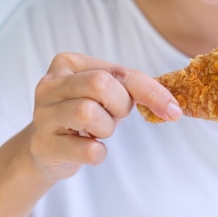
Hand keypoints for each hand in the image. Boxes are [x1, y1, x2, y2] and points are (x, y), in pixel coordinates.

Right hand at [29, 52, 181, 179]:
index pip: (119, 73)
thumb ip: (134, 89)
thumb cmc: (84, 116)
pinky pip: (87, 150)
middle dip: (119, 106)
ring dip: (106, 128)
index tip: (174, 110)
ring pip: (88, 112)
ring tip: (96, 131)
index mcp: (68, 64)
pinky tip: (88, 148)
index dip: (151, 92)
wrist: (47, 149)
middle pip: (100, 85)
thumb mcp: (108, 94)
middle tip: (113, 116)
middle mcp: (49, 85)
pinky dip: (98, 153)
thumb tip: (173, 107)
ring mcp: (43, 115)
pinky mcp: (43, 146)